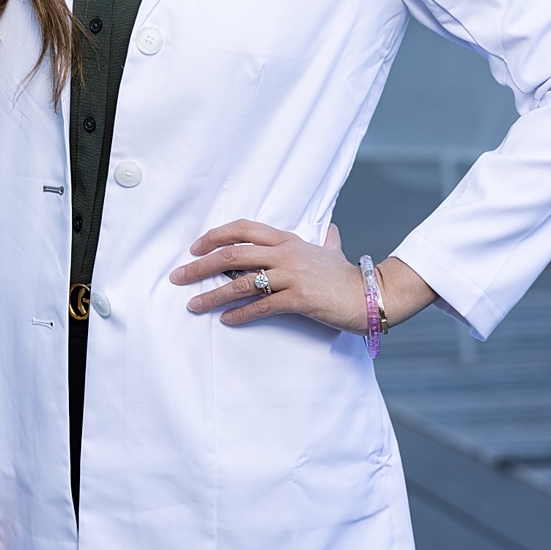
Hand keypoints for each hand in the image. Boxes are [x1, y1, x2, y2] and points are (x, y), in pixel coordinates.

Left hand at [170, 219, 367, 331]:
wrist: (370, 294)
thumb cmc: (347, 276)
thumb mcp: (332, 252)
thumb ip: (326, 241)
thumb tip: (330, 232)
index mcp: (288, 240)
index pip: (244, 229)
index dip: (215, 236)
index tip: (195, 248)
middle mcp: (286, 253)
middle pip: (233, 254)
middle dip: (202, 266)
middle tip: (179, 277)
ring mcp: (292, 275)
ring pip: (242, 282)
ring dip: (213, 295)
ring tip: (193, 305)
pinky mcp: (299, 298)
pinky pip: (262, 306)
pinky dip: (241, 314)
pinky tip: (226, 320)